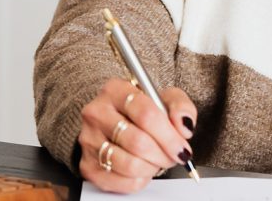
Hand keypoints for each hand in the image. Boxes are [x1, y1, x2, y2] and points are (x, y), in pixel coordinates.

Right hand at [77, 78, 196, 193]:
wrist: (117, 124)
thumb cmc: (142, 111)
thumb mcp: (165, 99)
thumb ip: (180, 106)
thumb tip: (183, 126)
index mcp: (115, 90)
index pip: (146, 114)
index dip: (169, 136)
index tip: (182, 147)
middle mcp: (97, 113)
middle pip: (138, 142)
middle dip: (163, 154)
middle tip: (174, 156)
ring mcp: (89, 139)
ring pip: (130, 164)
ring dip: (152, 167)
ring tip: (157, 160)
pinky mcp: (88, 165)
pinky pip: (122, 182)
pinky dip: (140, 180)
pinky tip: (143, 169)